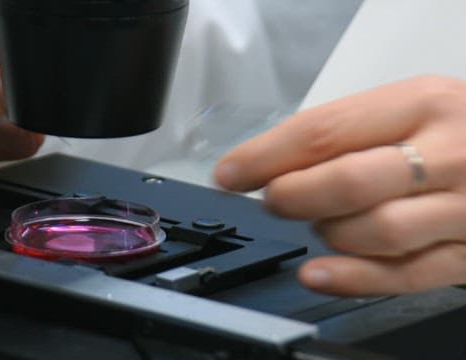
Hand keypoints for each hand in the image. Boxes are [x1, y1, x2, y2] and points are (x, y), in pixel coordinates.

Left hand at [215, 76, 465, 296]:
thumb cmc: (461, 131)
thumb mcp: (414, 108)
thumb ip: (353, 132)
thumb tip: (272, 161)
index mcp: (425, 103)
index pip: (325, 130)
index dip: (265, 156)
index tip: (232, 172)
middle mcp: (450, 152)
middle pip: (348, 181)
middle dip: (293, 195)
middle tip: (273, 200)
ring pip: (376, 230)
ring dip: (326, 232)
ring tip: (314, 224)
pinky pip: (408, 274)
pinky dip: (354, 277)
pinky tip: (319, 273)